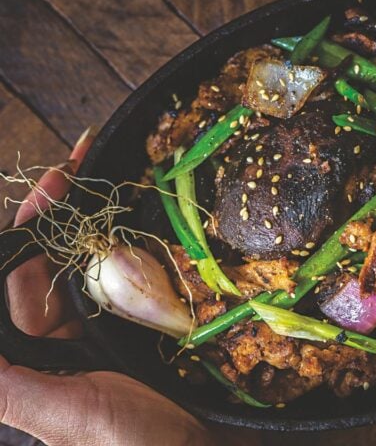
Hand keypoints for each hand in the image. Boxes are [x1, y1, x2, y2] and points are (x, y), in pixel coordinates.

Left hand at [0, 129, 220, 445]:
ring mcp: (120, 323)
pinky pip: (147, 277)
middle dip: (68, 210)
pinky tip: (148, 215)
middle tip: (80, 162)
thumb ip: (11, 384)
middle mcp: (77, 331)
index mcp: (44, 348)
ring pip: (106, 261)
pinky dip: (146, 246)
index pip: (29, 275)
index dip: (34, 228)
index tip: (51, 186)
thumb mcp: (65, 416)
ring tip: (107, 170)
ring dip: (106, 220)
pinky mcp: (158, 321)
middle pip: (66, 258)